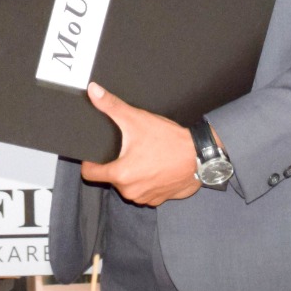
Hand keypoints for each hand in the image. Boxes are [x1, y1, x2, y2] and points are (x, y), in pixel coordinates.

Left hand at [78, 82, 202, 206]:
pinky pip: (145, 191)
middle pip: (111, 178)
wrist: (200, 157)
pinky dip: (148, 181)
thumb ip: (111, 105)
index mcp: (120, 174)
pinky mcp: (159, 200)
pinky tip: (156, 167)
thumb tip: (93, 90)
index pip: (90, 174)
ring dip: (133, 174)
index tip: (96, 155)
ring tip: (144, 157)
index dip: (90, 162)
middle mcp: (130, 191)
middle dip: (117, 164)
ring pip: (128, 186)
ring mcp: (145, 198)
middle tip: (129, 149)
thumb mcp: (136, 118)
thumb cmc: (169, 140)